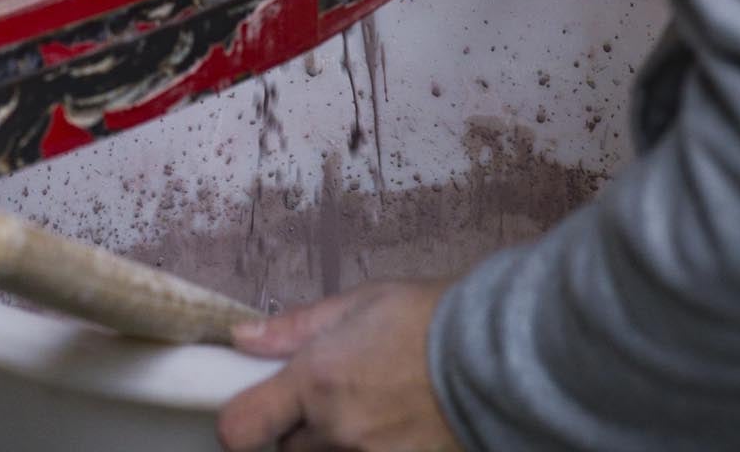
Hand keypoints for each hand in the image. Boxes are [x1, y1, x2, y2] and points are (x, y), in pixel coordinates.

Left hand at [216, 280, 461, 451]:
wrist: (499, 354)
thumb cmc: (429, 317)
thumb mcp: (361, 302)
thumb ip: (296, 327)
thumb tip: (242, 338)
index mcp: (317, 381)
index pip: (240, 428)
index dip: (242, 419)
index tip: (257, 406)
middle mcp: (336, 432)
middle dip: (296, 430)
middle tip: (331, 398)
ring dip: (334, 443)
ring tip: (371, 411)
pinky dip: (370, 449)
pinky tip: (393, 429)